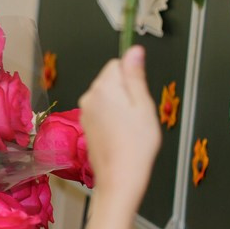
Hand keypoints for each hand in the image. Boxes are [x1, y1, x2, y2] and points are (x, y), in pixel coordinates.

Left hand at [78, 47, 159, 209]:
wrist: (120, 177)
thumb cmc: (136, 145)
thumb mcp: (144, 105)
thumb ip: (136, 75)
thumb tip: (134, 51)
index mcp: (104, 88)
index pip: (117, 63)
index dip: (133, 77)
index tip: (140, 94)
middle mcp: (89, 97)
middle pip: (111, 79)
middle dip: (127, 91)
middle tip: (138, 113)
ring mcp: (85, 112)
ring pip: (107, 96)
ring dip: (120, 105)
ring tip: (131, 126)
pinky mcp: (86, 124)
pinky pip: (102, 111)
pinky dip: (112, 118)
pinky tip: (122, 133)